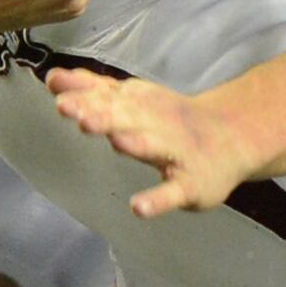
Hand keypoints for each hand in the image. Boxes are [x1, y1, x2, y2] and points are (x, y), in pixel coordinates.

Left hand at [44, 68, 242, 216]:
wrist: (232, 136)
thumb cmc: (171, 120)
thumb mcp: (134, 100)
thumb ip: (94, 91)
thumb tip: (52, 79)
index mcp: (137, 104)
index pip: (106, 94)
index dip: (80, 91)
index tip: (54, 85)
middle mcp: (153, 123)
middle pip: (123, 116)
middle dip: (97, 113)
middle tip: (67, 109)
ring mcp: (173, 152)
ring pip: (149, 147)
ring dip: (130, 142)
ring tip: (112, 141)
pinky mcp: (189, 183)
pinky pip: (171, 193)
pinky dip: (156, 200)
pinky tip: (138, 207)